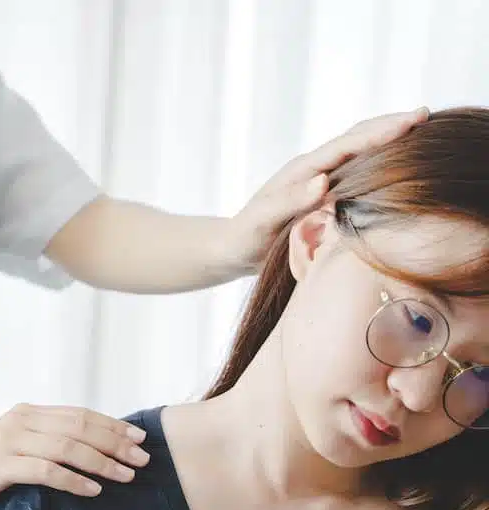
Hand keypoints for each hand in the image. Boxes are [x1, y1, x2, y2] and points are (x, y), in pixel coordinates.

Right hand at [0, 404, 150, 509]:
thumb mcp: (11, 449)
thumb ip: (40, 445)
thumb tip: (83, 453)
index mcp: (26, 414)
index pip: (79, 414)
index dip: (112, 425)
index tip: (139, 438)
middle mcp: (20, 421)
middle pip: (80, 427)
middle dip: (116, 442)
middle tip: (143, 458)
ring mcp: (9, 442)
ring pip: (68, 447)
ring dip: (102, 462)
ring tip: (126, 476)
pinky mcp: (0, 466)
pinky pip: (46, 471)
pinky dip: (74, 480)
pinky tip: (93, 491)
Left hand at [223, 106, 428, 274]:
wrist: (231, 248)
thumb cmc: (245, 238)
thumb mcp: (263, 223)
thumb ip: (290, 202)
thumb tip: (323, 180)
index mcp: (301, 172)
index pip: (346, 147)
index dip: (379, 133)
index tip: (411, 120)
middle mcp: (312, 170)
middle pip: (356, 139)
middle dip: (389, 126)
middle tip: (426, 114)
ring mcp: (317, 181)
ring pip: (357, 152)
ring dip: (386, 138)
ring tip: (419, 128)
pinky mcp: (321, 195)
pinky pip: (355, 171)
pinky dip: (377, 160)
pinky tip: (395, 163)